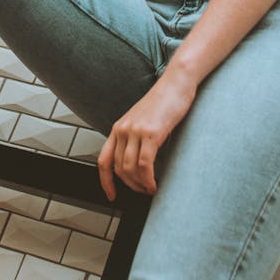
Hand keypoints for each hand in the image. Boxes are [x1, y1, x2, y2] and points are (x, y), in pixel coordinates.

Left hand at [98, 65, 196, 199]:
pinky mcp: (151, 133)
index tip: (111, 195)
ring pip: (130, 169)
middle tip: (143, 191)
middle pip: (118, 169)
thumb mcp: (142, 120)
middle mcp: (123, 129)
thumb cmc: (164, 101)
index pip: (103, 160)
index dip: (105, 181)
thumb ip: (135, 137)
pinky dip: (149, 179)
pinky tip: (155, 184)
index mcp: (118, 127)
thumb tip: (136, 162)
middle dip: (130, 186)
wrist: (175, 83)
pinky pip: (144, 165)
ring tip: (151, 188)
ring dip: (140, 185)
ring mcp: (135, 131)